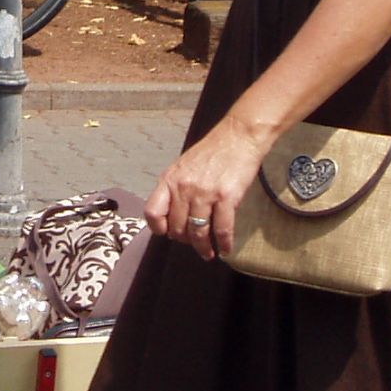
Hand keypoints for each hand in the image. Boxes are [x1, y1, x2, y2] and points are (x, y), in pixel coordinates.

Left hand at [143, 116, 270, 260]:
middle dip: (185, 241)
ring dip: (203, 248)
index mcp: (169, 179)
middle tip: (195, 244)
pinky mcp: (226, 197)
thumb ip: (176, 189)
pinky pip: (222, 229)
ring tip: (208, 253)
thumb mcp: (184, 166)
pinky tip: (225, 248)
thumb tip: (173, 216)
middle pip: (177, 228)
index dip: (159, 228)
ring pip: (198, 233)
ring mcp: (204, 193)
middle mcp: (183, 188)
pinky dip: (224, 243)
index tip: (168, 234)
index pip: (152, 212)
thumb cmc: (212, 152)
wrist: (238, 137)